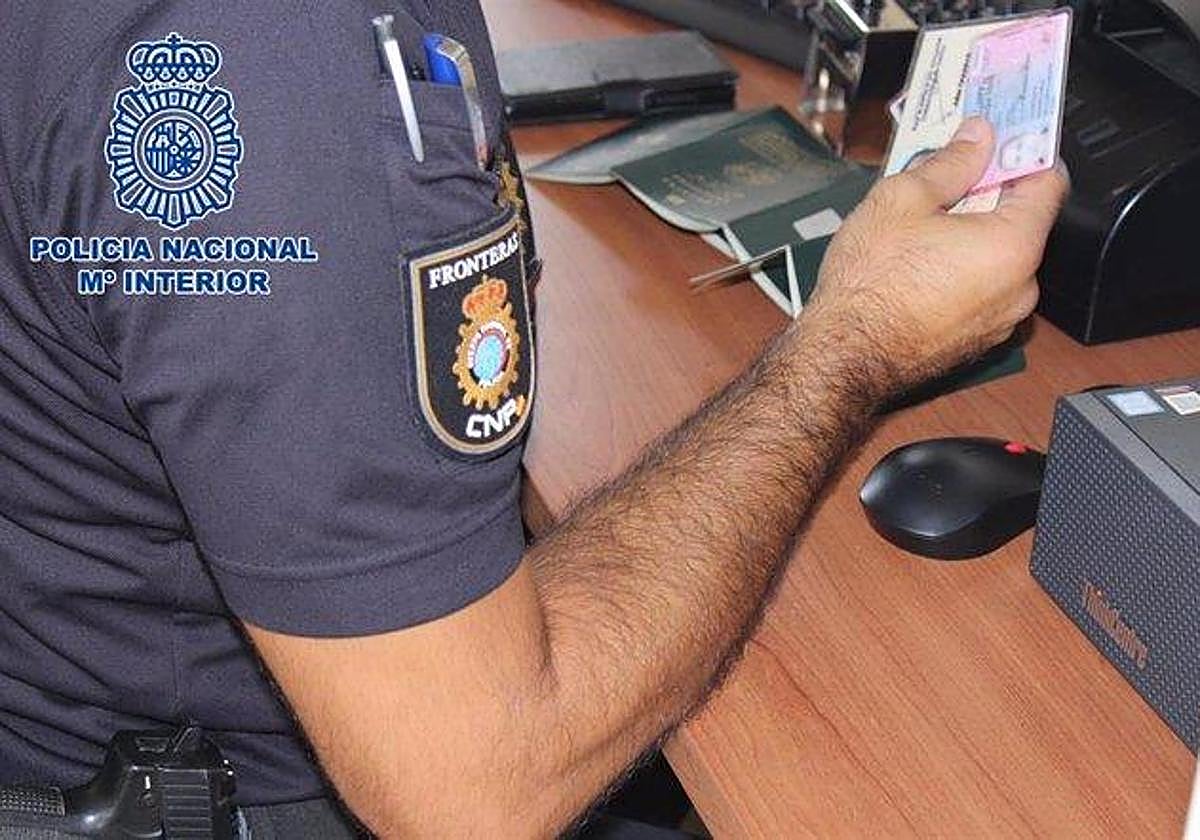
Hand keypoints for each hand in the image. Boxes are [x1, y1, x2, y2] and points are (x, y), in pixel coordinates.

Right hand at [803, 117, 1068, 393]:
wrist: (842, 356)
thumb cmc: (869, 283)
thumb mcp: (902, 199)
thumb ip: (951, 162)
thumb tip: (978, 137)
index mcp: (1014, 245)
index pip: (1049, 180)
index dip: (1023, 150)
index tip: (1000, 136)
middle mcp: (1021, 287)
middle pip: (1020, 221)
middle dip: (987, 193)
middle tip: (946, 177)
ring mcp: (1000, 319)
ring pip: (998, 258)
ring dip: (971, 234)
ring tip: (921, 225)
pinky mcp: (976, 340)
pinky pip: (981, 290)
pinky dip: (960, 270)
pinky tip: (918, 264)